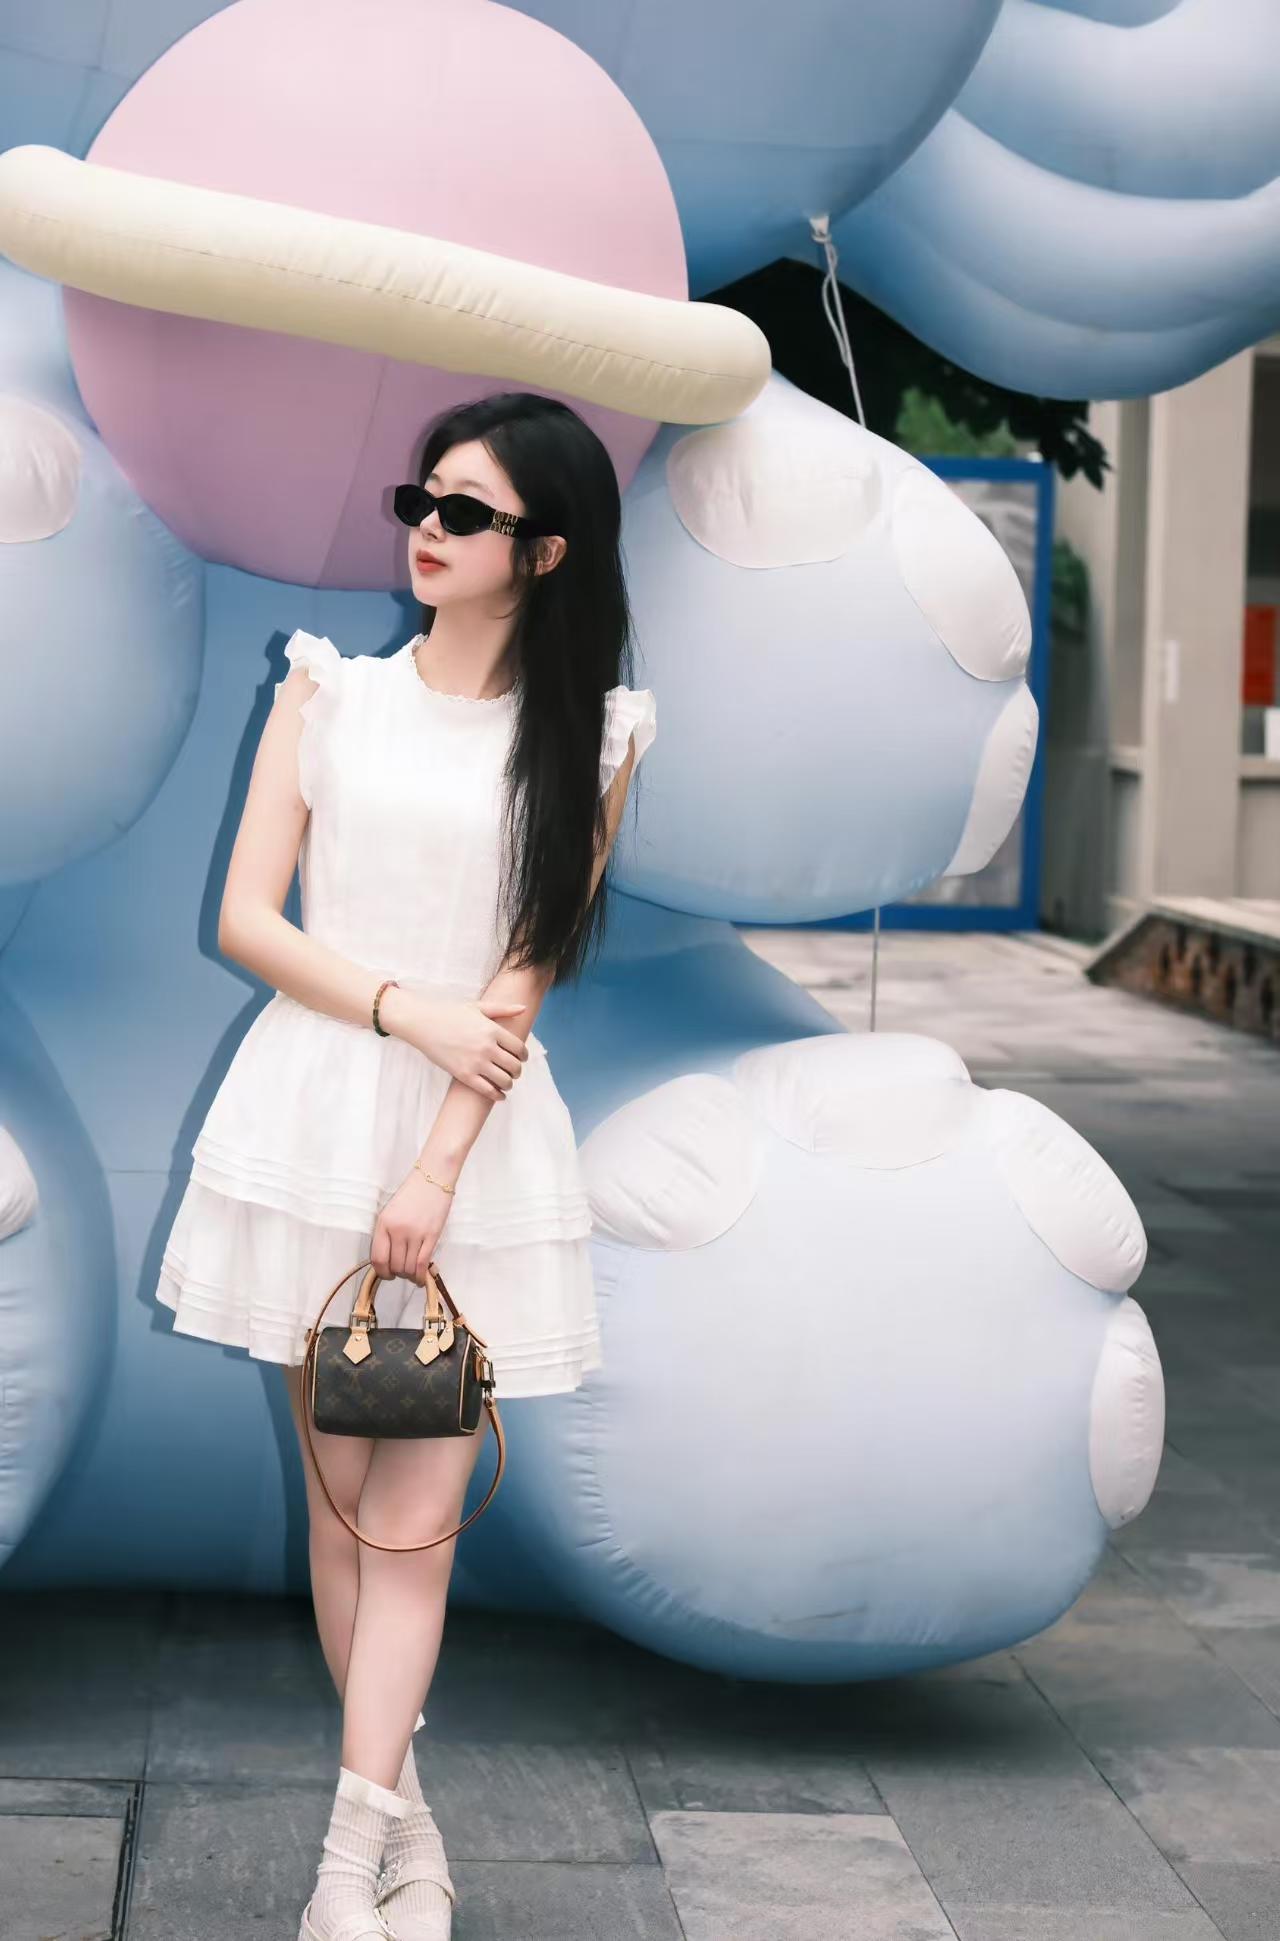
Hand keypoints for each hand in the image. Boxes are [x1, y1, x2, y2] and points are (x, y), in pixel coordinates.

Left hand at [371, 1166, 453, 1286]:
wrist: (433, 1178)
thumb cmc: (411, 1194)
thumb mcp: (390, 1212)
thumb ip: (386, 1234)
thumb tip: (387, 1260)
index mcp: (384, 1224)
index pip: (378, 1258)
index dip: (382, 1272)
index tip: (386, 1274)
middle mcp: (397, 1230)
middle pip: (394, 1265)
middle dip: (397, 1274)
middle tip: (402, 1272)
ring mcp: (415, 1233)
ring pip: (408, 1267)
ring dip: (409, 1275)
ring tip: (412, 1273)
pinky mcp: (432, 1235)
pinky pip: (422, 1263)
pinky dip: (420, 1276)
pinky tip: (420, 1278)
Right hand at [381, 987, 529, 1100]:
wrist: (423, 1023)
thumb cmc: (450, 1013)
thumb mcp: (478, 1008)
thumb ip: (503, 1009)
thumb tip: (524, 1008)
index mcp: (492, 1030)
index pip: (519, 1048)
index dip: (524, 1056)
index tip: (522, 1058)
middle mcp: (487, 1047)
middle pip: (514, 1066)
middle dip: (517, 1071)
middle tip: (514, 1071)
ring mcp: (475, 1062)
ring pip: (504, 1081)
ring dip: (509, 1084)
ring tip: (506, 1082)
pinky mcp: (464, 1075)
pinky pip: (487, 1091)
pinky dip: (497, 1095)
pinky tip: (500, 1095)